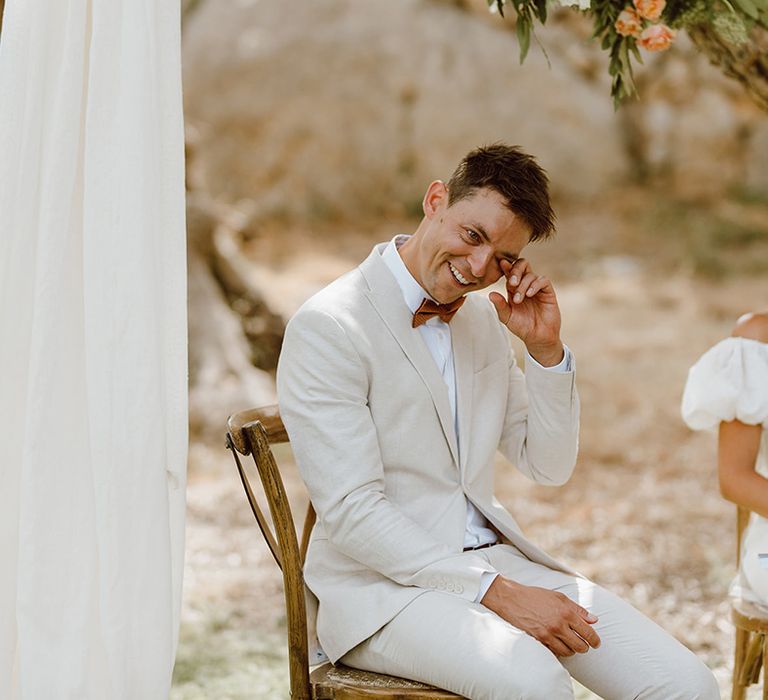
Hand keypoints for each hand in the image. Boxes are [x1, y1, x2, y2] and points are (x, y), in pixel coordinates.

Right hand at [481, 575, 599, 656]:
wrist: (512, 598)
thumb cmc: (536, 596)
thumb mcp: (559, 597)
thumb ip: (578, 610)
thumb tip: (594, 620)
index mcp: (566, 612)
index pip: (588, 632)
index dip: (595, 640)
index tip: (596, 643)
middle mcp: (559, 625)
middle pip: (581, 646)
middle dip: (584, 647)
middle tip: (582, 643)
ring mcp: (548, 634)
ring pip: (568, 652)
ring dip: (571, 650)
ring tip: (568, 643)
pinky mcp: (539, 640)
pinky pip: (555, 653)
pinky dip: (558, 650)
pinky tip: (556, 644)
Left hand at [488, 259, 563, 366]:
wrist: (537, 337)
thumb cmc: (521, 326)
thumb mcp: (507, 317)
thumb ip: (499, 305)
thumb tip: (491, 294)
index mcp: (513, 289)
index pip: (509, 272)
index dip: (506, 267)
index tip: (502, 264)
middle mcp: (525, 285)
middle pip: (522, 265)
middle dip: (516, 270)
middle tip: (512, 282)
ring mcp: (536, 287)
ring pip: (530, 274)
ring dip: (523, 285)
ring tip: (519, 300)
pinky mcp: (548, 292)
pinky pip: (543, 280)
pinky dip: (535, 285)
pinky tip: (529, 294)